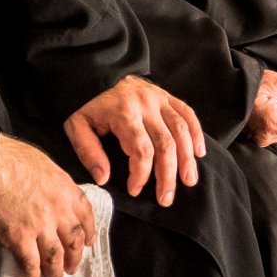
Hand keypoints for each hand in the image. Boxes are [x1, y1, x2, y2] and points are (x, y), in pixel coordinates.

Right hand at [0, 134, 94, 276]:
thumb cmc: (8, 156)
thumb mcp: (42, 163)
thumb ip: (53, 183)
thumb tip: (50, 195)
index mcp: (65, 189)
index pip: (85, 215)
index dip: (88, 232)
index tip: (86, 243)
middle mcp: (58, 209)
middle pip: (73, 241)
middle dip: (74, 258)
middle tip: (71, 268)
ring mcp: (40, 225)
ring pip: (55, 257)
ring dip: (55, 272)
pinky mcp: (19, 237)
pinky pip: (30, 262)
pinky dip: (32, 273)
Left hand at [64, 74, 204, 208]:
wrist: (101, 77)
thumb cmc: (92, 109)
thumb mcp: (77, 127)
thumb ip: (88, 152)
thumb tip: (104, 178)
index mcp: (123, 112)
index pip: (141, 149)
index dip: (141, 174)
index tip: (135, 190)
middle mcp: (145, 104)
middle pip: (165, 144)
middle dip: (167, 175)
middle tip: (165, 199)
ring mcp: (160, 98)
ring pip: (181, 131)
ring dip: (186, 159)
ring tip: (188, 182)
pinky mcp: (168, 97)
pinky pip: (188, 115)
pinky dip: (197, 134)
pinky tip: (199, 154)